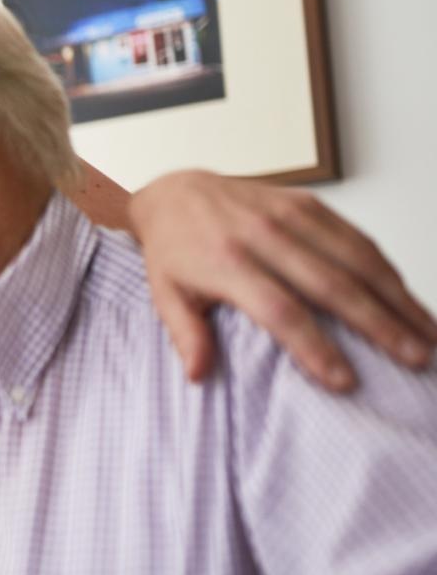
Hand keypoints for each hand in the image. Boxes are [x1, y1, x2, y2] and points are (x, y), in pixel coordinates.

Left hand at [131, 170, 436, 389]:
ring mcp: (290, 215)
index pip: (279, 310)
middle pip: (331, 285)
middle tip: (415, 359)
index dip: (314, 347)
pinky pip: (356, 237)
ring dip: (398, 297)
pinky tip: (409, 298)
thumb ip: (185, 334)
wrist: (177, 191)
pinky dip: (387, 269)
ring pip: (357, 258)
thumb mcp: (164, 295)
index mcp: (225, 263)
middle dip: (379, 325)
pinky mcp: (309, 203)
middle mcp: (263, 236)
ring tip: (429, 335)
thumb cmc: (173, 252)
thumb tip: (198, 376)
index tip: (345, 382)